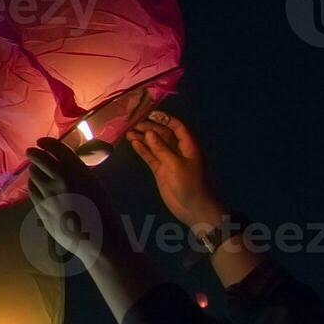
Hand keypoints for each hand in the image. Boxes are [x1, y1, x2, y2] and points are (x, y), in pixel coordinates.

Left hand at [26, 137, 109, 262]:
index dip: (46, 143)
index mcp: (79, 171)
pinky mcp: (42, 210)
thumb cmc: (104, 212)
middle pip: (39, 159)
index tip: (42, 142)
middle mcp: (61, 180)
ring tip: (36, 170)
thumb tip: (60, 162)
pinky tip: (37, 187)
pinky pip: (33, 192)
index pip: (56, 148)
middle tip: (32, 152)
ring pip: (33, 175)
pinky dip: (34, 186)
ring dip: (34, 170)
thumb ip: (77, 172)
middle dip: (34, 153)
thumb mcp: (94, 185)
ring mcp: (49, 196)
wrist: (101, 241)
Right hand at [126, 112, 225, 229]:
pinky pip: (151, 157)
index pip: (178, 127)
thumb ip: (161, 149)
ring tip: (128, 132)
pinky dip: (143, 150)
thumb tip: (149, 133)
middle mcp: (178, 151)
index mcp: (189, 146)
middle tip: (133, 123)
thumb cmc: (191, 185)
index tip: (149, 114)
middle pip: (163, 135)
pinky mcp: (161, 170)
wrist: (194, 209)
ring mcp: (169, 160)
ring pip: (155, 145)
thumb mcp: (176, 165)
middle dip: (150, 128)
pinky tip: (134, 144)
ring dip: (143, 138)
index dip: (165, 119)